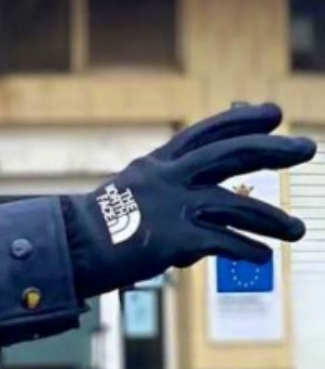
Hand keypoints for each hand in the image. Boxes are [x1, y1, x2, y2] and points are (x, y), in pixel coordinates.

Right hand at [61, 103, 314, 298]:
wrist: (67, 246)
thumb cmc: (97, 228)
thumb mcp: (132, 197)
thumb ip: (173, 201)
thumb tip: (216, 227)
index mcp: (156, 164)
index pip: (205, 133)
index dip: (241, 120)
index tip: (272, 113)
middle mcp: (166, 177)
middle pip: (230, 155)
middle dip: (272, 150)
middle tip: (306, 148)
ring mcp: (171, 205)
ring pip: (236, 205)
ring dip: (272, 217)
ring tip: (297, 230)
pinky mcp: (174, 238)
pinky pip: (224, 242)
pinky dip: (247, 249)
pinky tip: (260, 255)